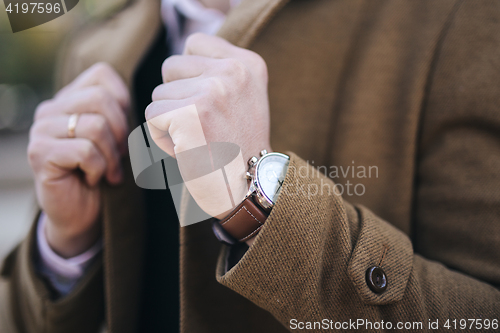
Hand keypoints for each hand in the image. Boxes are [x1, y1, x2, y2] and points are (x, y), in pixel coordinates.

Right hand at [28, 63, 128, 257]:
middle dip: (121, 131)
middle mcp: (51, 109)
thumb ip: (121, 115)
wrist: (80, 215)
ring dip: (111, 155)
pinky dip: (99, 168)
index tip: (125, 131)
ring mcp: (41, 130)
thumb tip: (151, 105)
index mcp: (70, 98)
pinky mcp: (39, 153)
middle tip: (122, 155)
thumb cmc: (104, 173)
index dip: (124, 101)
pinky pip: (85, 150)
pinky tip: (94, 179)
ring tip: (109, 171)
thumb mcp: (117, 139)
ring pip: (94, 125)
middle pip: (100, 99)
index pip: (102, 74)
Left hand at [146, 33, 271, 219]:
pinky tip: (186, 149)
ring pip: (158, 94)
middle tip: (201, 125)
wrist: (247, 188)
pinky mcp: (190, 115)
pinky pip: (152, 117)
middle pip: (171, 66)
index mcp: (248, 64)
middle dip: (176, 97)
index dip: (189, 74)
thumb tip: (176, 61)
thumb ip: (219, 72)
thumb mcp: (244, 98)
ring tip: (196, 139)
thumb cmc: (239, 146)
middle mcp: (233, 71)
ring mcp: (212, 91)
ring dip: (169, 120)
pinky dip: (161, 138)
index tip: (206, 102)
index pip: (195, 43)